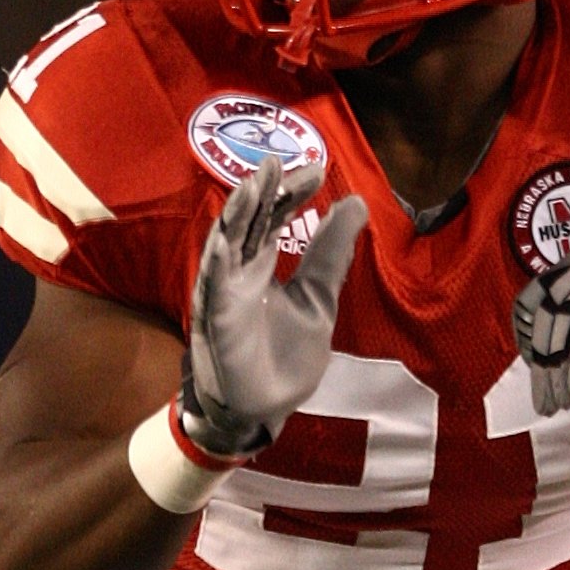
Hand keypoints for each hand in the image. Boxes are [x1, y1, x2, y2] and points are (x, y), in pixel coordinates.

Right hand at [183, 159, 367, 454]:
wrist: (263, 408)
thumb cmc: (284, 356)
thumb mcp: (318, 300)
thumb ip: (330, 257)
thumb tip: (356, 203)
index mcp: (264, 265)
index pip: (275, 218)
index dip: (292, 192)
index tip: (319, 168)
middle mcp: (240, 270)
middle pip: (250, 221)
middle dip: (264, 191)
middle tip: (280, 160)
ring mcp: (225, 292)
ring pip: (226, 243)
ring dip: (237, 214)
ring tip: (254, 184)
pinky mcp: (215, 318)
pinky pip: (214, 285)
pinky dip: (219, 260)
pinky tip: (227, 239)